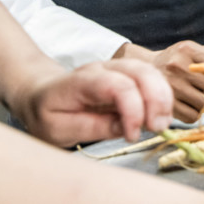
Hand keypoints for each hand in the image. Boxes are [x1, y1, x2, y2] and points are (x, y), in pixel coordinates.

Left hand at [12, 59, 173, 146]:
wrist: (40, 94)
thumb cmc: (47, 113)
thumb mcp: (57, 129)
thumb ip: (90, 127)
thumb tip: (124, 128)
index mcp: (82, 81)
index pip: (117, 85)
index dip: (132, 110)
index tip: (132, 136)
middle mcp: (103, 68)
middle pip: (140, 71)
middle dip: (156, 100)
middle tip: (158, 128)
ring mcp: (116, 68)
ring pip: (150, 71)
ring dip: (163, 97)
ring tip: (163, 124)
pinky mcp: (126, 75)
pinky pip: (151, 78)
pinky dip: (162, 95)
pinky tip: (161, 115)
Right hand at [115, 41, 203, 122]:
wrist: (144, 70)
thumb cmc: (175, 60)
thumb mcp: (195, 51)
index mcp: (188, 50)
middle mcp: (177, 67)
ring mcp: (171, 87)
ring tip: (203, 96)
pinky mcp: (166, 105)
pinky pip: (193, 116)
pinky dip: (197, 113)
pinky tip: (192, 104)